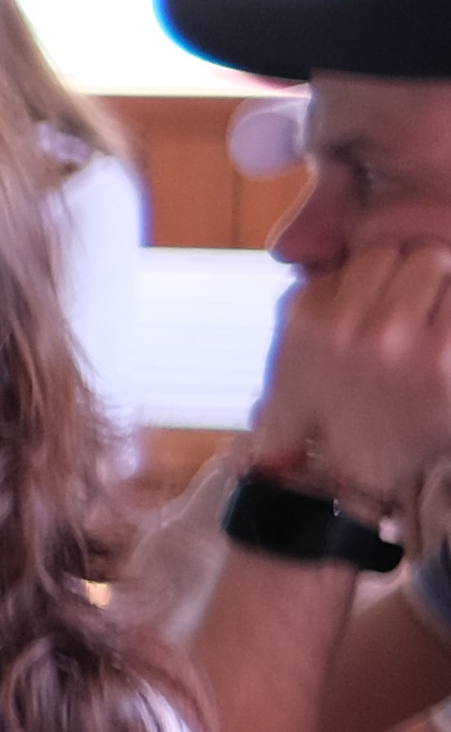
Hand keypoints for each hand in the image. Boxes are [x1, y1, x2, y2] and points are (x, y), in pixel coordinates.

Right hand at [258, 243, 450, 505]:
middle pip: (405, 254)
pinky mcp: (443, 362)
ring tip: (431, 327)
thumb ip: (323, 295)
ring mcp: (399, 340)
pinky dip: (449, 316)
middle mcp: (350, 323)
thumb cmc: (325, 413)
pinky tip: (440, 346)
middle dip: (418, 275)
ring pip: (436, 264)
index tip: (389, 298)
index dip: (384, 273)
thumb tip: (356, 253)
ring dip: (441, 290)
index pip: (366, 253)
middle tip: (420, 310)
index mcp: (311, 315)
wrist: (346, 479)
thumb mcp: (296, 349)